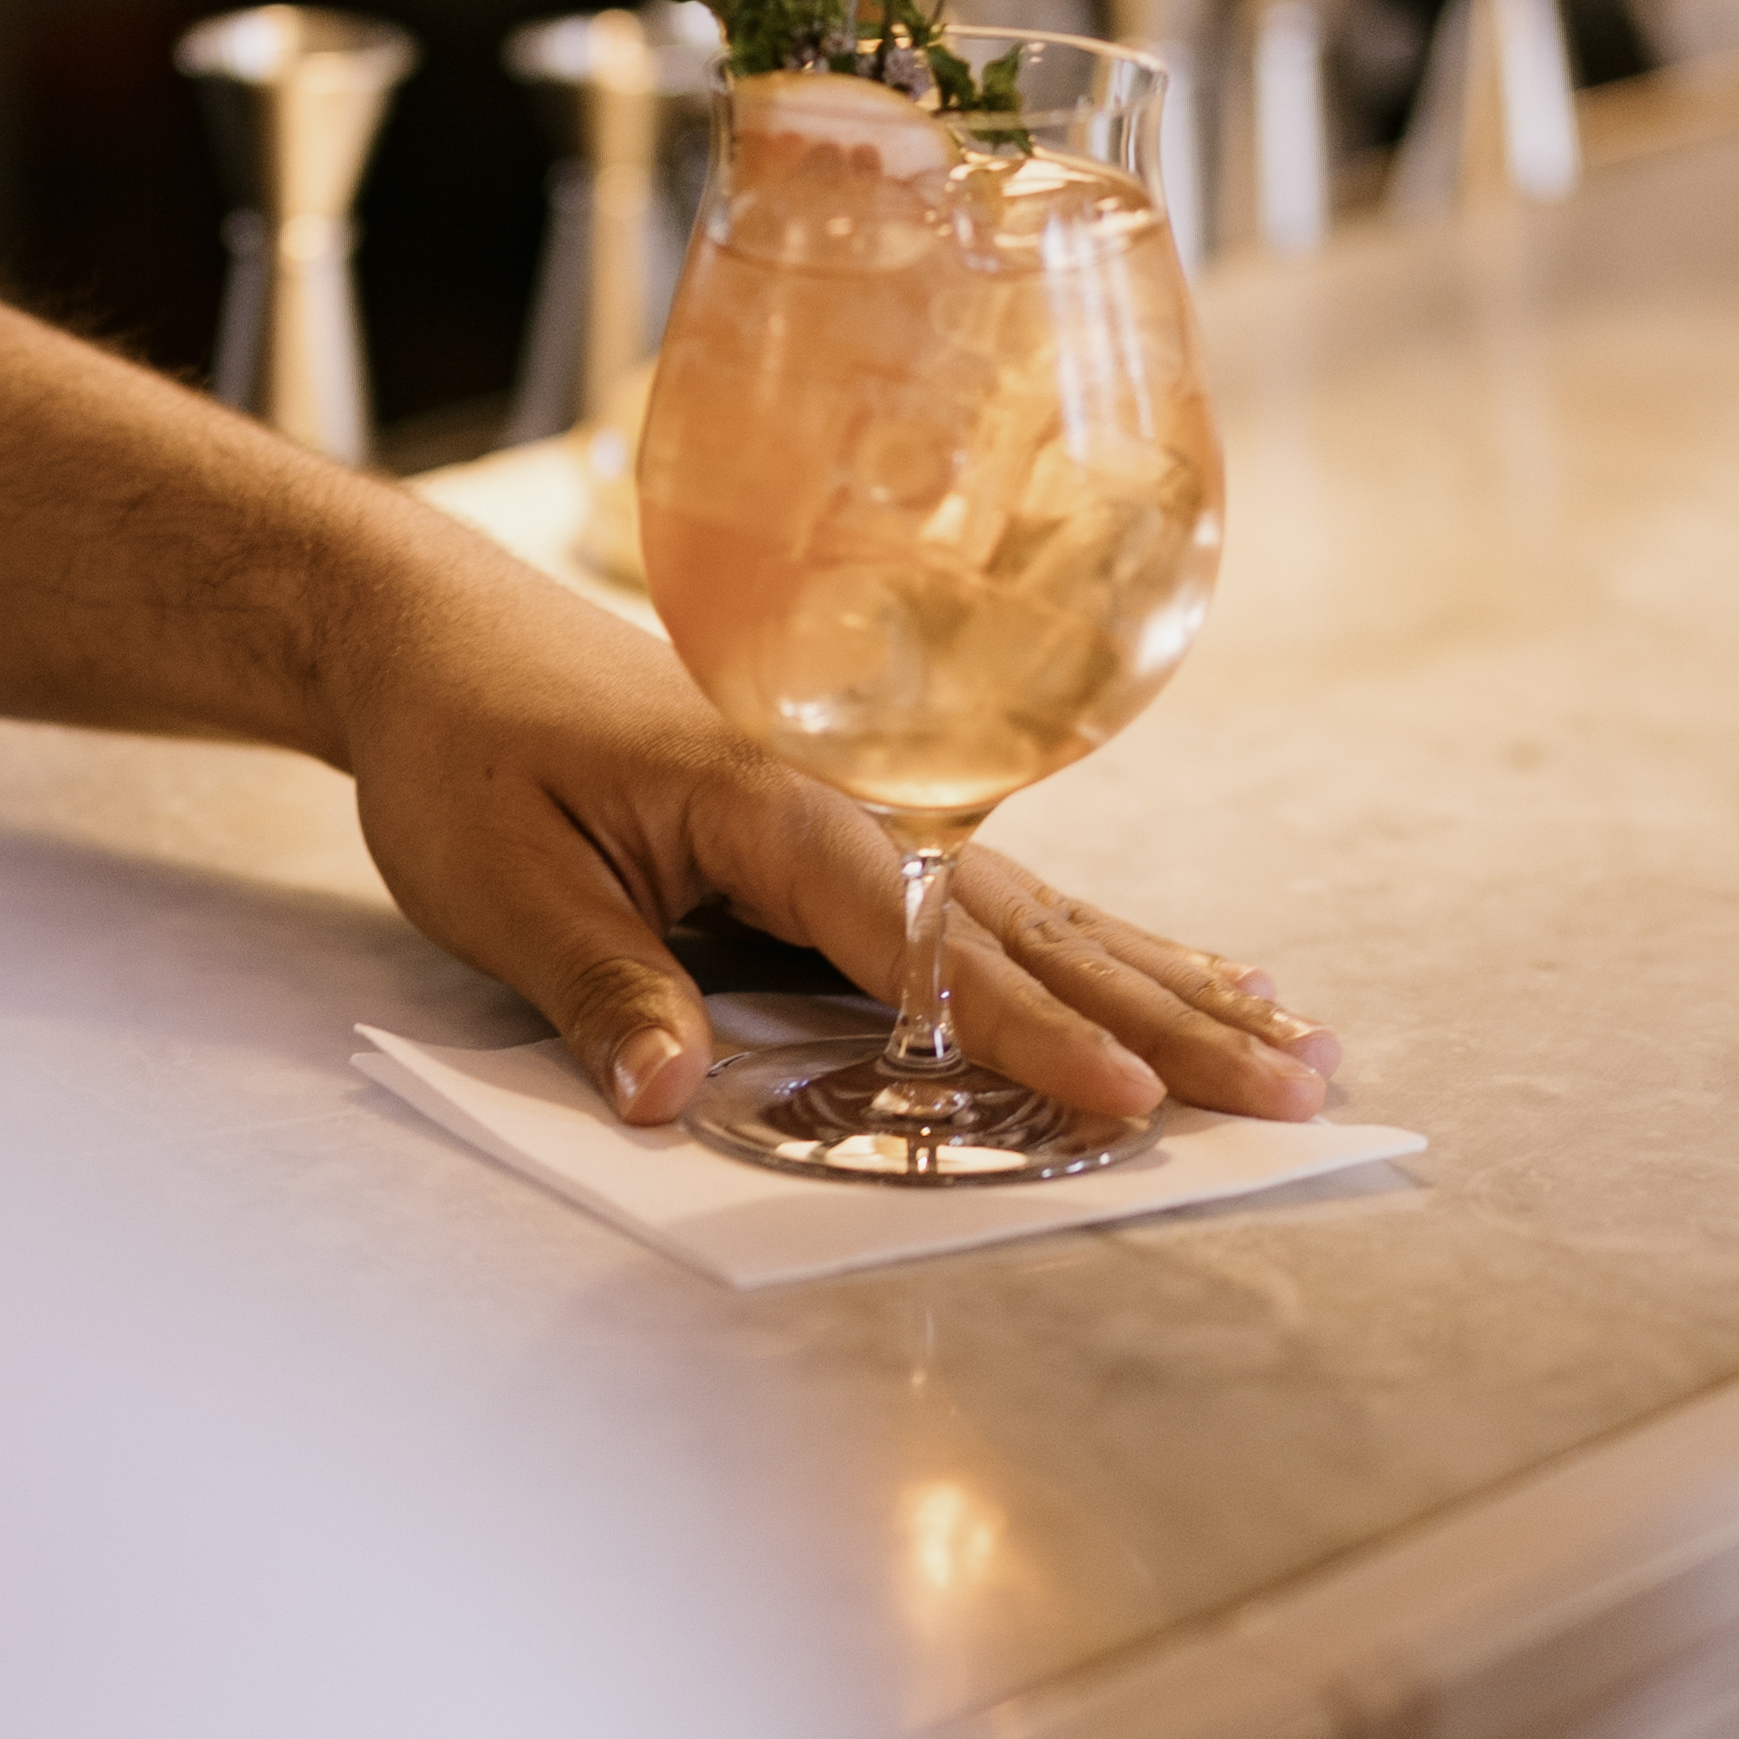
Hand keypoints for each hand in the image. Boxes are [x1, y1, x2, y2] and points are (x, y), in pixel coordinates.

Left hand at [322, 496, 1336, 1132]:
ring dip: (1170, 985)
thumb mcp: (497, 885)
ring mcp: (863, 817)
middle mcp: (846, 805)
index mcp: (771, 806)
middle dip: (1172, 1017)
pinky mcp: (850, 837)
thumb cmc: (465, 750)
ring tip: (1297, 1041)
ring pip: (1042, 918)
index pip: (925, 943)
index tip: (1134, 1100)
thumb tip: (670, 1102)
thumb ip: (599, 991)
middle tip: (1301, 1085)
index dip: (1032, 1035)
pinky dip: (1102, 950)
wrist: (437, 637)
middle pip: (1033, 931)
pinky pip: (996, 908)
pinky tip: (1182, 975)